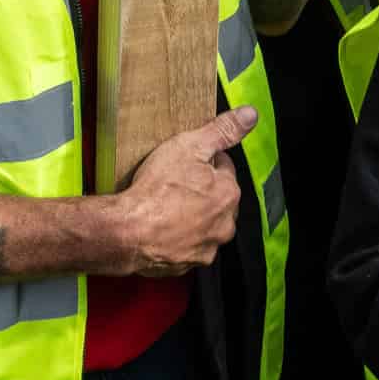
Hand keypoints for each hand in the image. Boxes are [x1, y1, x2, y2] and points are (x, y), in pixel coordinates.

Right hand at [109, 106, 254, 274]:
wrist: (128, 231)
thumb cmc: (157, 190)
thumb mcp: (190, 146)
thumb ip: (223, 130)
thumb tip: (249, 115)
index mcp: (228, 194)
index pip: (224, 168)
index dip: (203, 160)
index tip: (186, 160)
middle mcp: (224, 224)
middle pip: (216, 198)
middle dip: (200, 190)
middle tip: (173, 182)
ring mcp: (206, 247)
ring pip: (203, 224)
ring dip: (191, 215)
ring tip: (164, 204)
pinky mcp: (187, 264)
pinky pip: (187, 246)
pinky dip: (177, 237)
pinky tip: (160, 225)